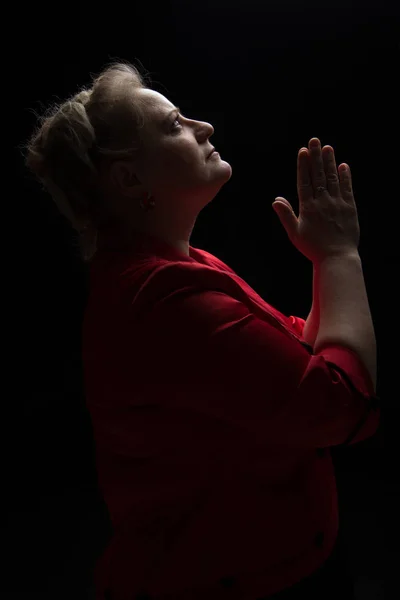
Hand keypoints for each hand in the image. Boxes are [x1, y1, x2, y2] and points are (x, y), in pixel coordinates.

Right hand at [272, 137, 359, 262]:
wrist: (336, 258)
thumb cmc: (313, 248)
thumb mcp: (295, 233)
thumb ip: (286, 215)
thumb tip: (276, 199)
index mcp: (308, 208)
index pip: (304, 181)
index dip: (303, 165)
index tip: (302, 151)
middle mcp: (323, 202)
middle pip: (318, 175)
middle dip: (315, 157)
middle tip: (314, 141)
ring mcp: (337, 204)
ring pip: (332, 179)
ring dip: (329, 162)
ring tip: (327, 147)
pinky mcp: (350, 208)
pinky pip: (347, 188)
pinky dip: (345, 177)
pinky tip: (343, 165)